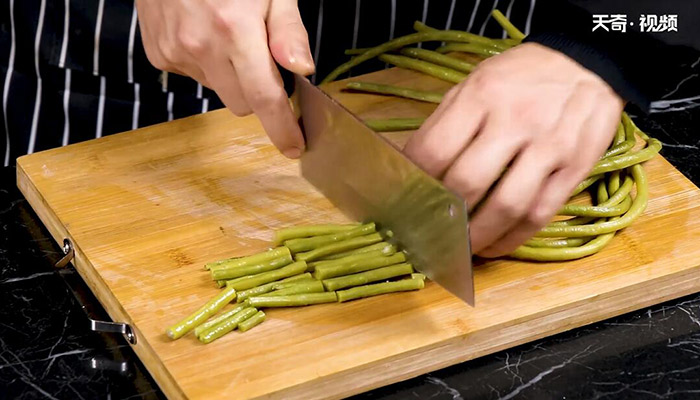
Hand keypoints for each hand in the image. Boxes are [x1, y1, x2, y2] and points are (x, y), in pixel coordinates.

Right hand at [136, 0, 313, 157]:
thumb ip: (288, 30)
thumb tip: (303, 70)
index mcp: (235, 29)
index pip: (265, 97)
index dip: (282, 127)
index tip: (294, 147)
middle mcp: (201, 45)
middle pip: (243, 104)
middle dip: (258, 90)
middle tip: (259, 56)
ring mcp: (175, 52)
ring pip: (219, 91)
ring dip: (230, 75)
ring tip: (226, 32)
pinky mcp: (158, 53)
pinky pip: (194, 77)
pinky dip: (206, 64)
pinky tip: (203, 32)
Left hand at [404, 43, 623, 256]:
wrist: (589, 59)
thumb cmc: (522, 76)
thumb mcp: (476, 82)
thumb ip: (447, 123)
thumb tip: (413, 167)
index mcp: (480, 95)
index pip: (434, 150)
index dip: (414, 183)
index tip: (406, 201)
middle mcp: (514, 120)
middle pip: (467, 182)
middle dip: (443, 216)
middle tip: (429, 231)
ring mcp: (548, 146)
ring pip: (506, 206)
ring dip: (478, 237)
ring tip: (461, 249)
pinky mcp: (574, 168)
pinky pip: (539, 214)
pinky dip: (513, 238)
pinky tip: (495, 244)